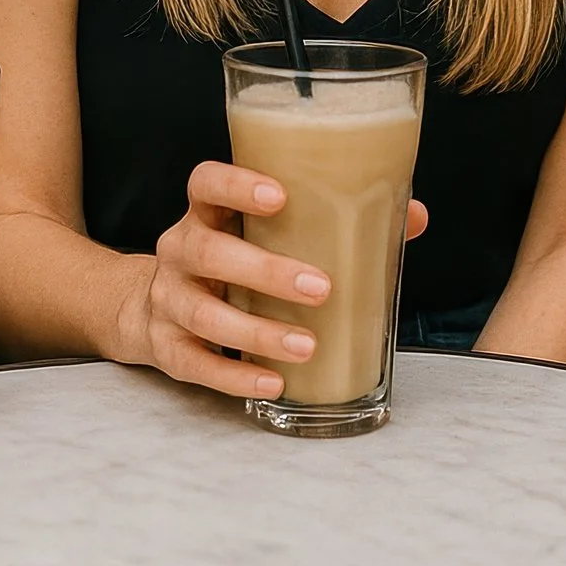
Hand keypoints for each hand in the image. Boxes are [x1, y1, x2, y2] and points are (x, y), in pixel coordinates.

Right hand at [113, 160, 428, 398]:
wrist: (153, 306)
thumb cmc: (232, 260)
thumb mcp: (267, 236)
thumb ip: (333, 222)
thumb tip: (412, 215)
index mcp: (206, 213)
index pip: (206, 184)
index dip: (237, 185)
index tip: (279, 196)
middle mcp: (180, 250)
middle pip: (208, 252)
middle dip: (265, 271)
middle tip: (320, 287)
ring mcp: (167, 299)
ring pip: (204, 314)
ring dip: (257, 332)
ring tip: (306, 345)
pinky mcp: (165, 346)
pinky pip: (194, 362)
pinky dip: (233, 376)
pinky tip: (272, 381)